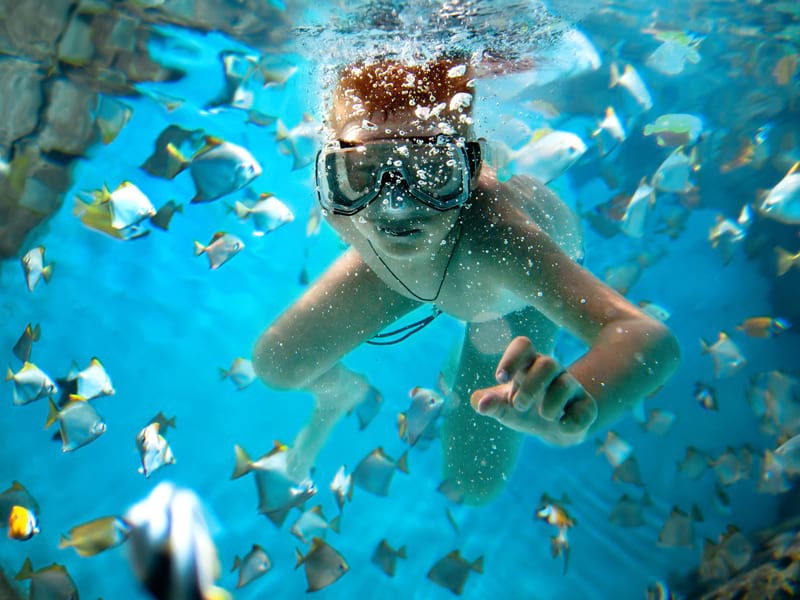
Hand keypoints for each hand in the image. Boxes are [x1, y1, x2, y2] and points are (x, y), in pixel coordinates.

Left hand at [470, 337, 597, 444]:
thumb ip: (488, 403)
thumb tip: (480, 404)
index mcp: (528, 364)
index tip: (500, 378)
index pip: (523, 345)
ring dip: (550, 405)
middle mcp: (552, 370)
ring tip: (542, 416)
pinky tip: (561, 426)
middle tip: (518, 405)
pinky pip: (585, 410)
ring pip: (567, 384)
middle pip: (548, 363)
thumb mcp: (502, 407)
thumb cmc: (521, 409)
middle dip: (531, 386)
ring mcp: (571, 387)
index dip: (512, 358)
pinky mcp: (586, 407)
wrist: (549, 429)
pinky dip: (570, 423)